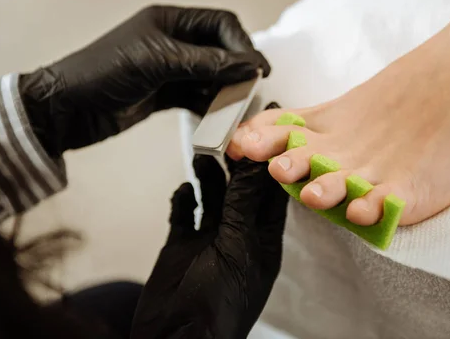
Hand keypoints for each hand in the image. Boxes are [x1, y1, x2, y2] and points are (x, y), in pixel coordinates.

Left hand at [18, 6, 269, 156]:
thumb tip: (250, 65)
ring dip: (224, 90)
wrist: (67, 109)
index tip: (257, 68)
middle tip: (249, 90)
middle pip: (219, 50)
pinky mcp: (163, 95)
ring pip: (210, 76)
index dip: (242, 44)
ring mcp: (169, 70)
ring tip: (234, 107)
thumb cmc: (103, 72)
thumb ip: (206, 63)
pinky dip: (209, 106)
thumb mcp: (158, 61)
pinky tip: (216, 117)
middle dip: (236, 69)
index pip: (220, 23)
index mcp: (170, 21)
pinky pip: (196, 97)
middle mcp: (173, 42)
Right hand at [131, 152, 288, 337]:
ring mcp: (210, 241)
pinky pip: (186, 215)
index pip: (272, 191)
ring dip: (209, 176)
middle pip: (241, 190)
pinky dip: (184, 199)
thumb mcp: (237, 245)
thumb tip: (256, 162)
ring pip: (213, 198)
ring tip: (204, 154)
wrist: (177, 338)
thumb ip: (243, 203)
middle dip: (237, 163)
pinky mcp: (182, 247)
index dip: (271, 160)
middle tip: (229, 134)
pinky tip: (184, 188)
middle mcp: (239, 236)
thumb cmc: (218, 304)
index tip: (268, 131)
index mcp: (263, 239)